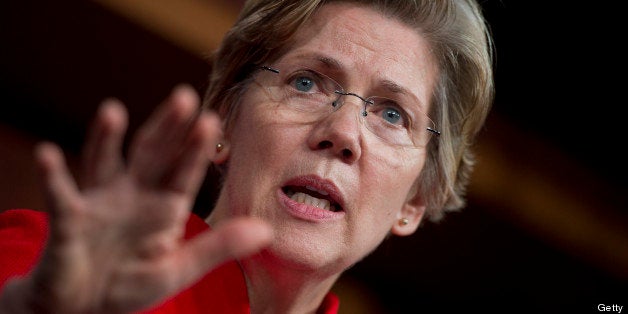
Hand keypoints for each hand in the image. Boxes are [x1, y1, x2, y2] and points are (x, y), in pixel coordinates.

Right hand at [1, 85, 271, 312]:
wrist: (83, 307)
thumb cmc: (131, 284)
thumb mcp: (178, 268)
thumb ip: (218, 248)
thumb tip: (267, 231)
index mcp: (164, 207)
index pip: (184, 172)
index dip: (196, 148)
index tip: (211, 120)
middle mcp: (134, 195)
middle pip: (151, 154)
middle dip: (165, 126)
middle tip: (183, 96)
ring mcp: (100, 203)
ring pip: (105, 162)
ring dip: (106, 138)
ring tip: (113, 110)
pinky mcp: (68, 219)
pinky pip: (59, 195)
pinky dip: (52, 176)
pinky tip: (48, 155)